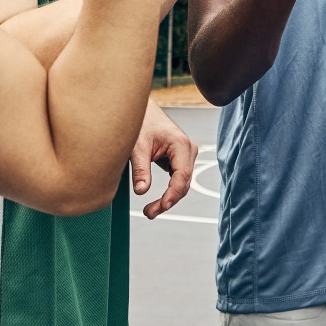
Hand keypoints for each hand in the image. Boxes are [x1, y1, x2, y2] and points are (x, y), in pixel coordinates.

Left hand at [133, 102, 197, 218]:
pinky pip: (178, 179)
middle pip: (183, 183)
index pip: (182, 176)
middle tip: (148, 213)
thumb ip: (140, 169)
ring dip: (169, 199)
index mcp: (180, 144)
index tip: (161, 208)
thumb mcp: (137, 147)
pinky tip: (157, 202)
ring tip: (150, 211)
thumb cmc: (141, 124)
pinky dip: (169, 191)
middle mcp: (188, 150)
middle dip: (168, 201)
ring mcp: (186, 155)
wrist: (143, 111)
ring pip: (182, 183)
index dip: (172, 195)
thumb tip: (141, 192)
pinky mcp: (180, 159)